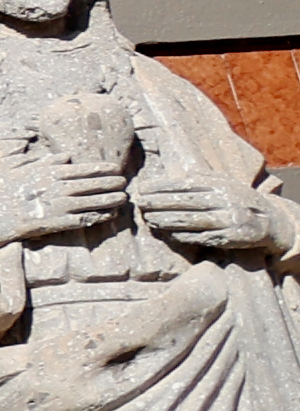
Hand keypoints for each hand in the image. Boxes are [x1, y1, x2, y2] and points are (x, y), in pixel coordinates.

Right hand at [0, 130, 138, 247]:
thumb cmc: (12, 190)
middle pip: (93, 184)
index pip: (85, 169)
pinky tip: (111, 214)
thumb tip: (67, 155)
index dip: (103, 168)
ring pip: (94, 201)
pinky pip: (87, 218)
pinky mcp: (62, 222)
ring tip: (123, 197)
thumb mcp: (28, 170)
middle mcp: (60, 188)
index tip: (116, 168)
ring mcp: (62, 206)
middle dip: (112, 182)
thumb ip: (49, 162)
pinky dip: (101, 215)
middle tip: (124, 182)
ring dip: (112, 199)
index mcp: (53, 174)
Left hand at [130, 150, 289, 265]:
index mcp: (220, 186)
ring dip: (166, 220)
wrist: (270, 221)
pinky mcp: (230, 238)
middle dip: (159, 203)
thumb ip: (204, 177)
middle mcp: (224, 202)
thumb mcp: (226, 183)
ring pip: (191, 221)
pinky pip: (201, 237)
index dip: (161, 187)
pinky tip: (167, 233)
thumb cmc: (239, 199)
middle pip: (185, 202)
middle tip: (139, 204)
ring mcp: (228, 221)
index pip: (185, 185)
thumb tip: (180, 172)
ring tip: (148, 219)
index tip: (142, 188)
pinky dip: (182, 235)